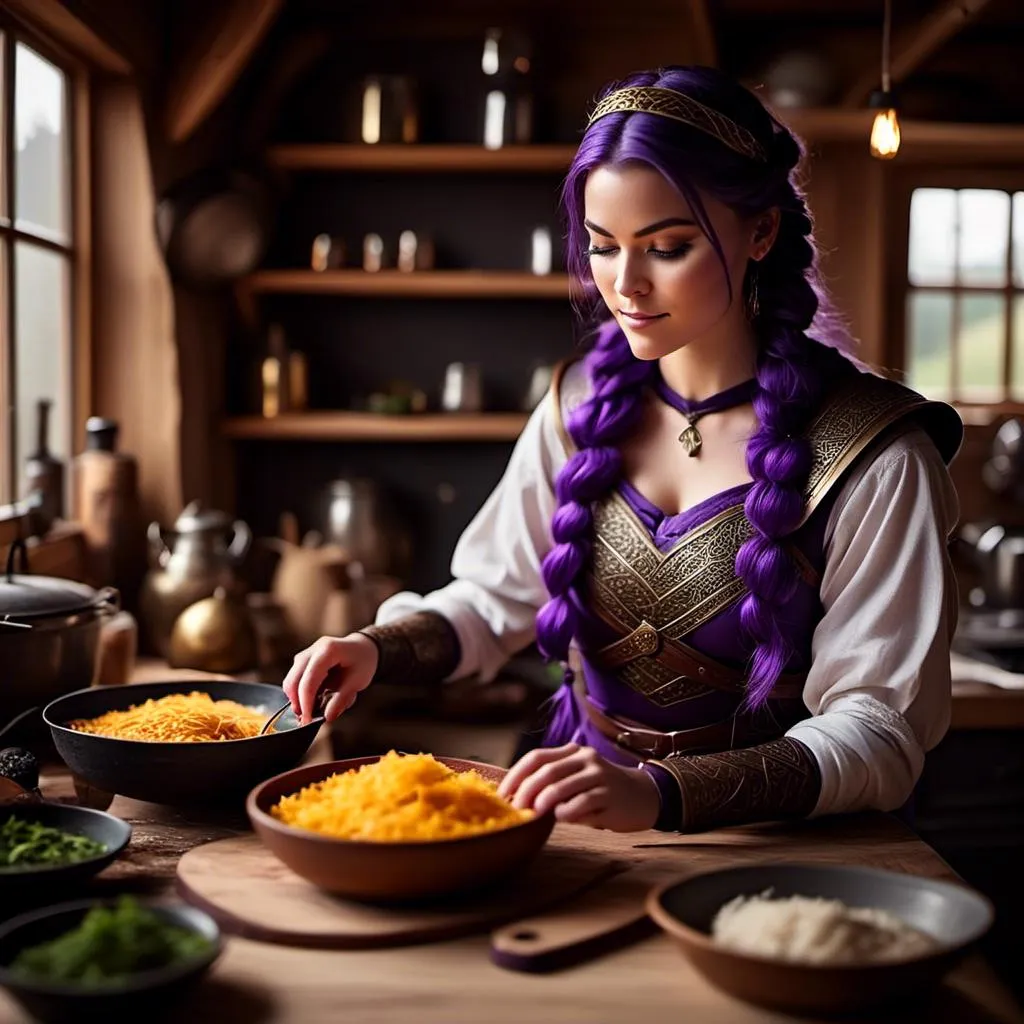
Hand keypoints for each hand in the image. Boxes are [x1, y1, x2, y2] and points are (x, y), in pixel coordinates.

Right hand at [282, 633, 378, 724]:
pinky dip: (301, 694)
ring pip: (291, 681)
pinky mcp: (302, 662)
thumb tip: (327, 717)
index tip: (307, 721)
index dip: (305, 702)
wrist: (363, 648)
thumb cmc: (363, 662)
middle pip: (293, 681)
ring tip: (315, 709)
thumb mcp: (358, 681)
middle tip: (307, 720)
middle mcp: (312, 650)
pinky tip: (315, 700)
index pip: (309, 680)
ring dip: (298, 699)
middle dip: (297, 703)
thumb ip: (341, 699)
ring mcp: (305, 655)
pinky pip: (295, 680)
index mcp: (327, 650)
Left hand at [497, 743, 660, 832]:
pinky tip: (562, 818)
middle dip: (525, 791)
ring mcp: (599, 776)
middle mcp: (586, 759)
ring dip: (543, 801)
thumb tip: (516, 799)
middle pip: (547, 771)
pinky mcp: (610, 797)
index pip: (536, 757)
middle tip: (515, 809)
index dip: (516, 774)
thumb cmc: (600, 790)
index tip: (501, 795)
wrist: (643, 795)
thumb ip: (553, 782)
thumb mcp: (577, 778)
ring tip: (534, 814)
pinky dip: (568, 812)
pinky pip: (583, 803)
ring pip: (562, 786)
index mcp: (572, 752)